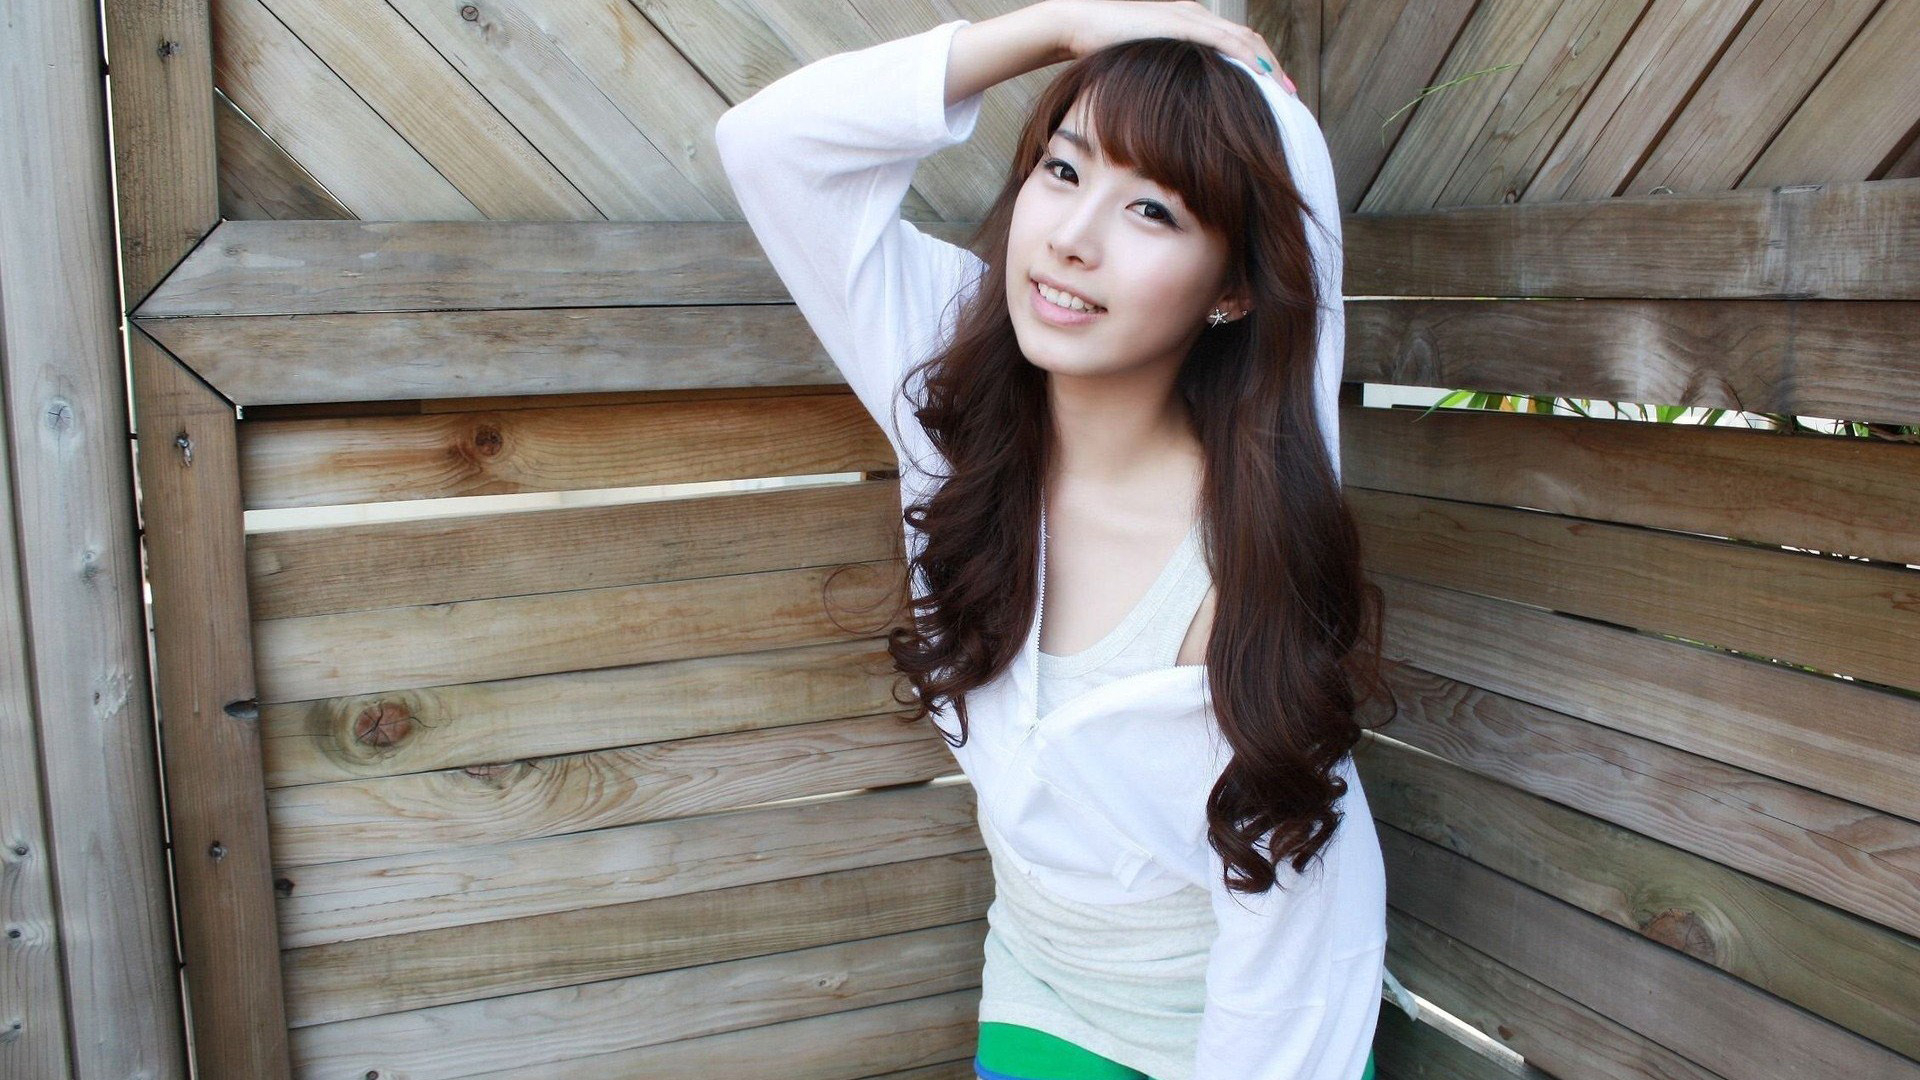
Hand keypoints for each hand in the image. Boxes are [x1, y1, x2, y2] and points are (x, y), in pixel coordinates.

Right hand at [1050, 0, 1293, 92]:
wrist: (1077, 25)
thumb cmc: (1104, 50)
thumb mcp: (1144, 68)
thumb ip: (1164, 79)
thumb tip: (1173, 108)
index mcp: (1192, 25)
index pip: (1237, 45)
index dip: (1259, 68)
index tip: (1274, 95)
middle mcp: (1197, 16)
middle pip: (1248, 41)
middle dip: (1273, 68)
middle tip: (1291, 96)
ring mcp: (1190, 16)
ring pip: (1242, 39)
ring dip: (1267, 64)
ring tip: (1283, 90)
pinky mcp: (1180, 22)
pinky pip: (1222, 40)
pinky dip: (1244, 56)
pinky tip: (1259, 73)